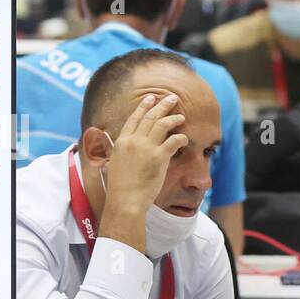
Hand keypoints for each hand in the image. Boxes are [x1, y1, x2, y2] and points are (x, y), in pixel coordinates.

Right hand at [99, 94, 187, 252]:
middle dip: (162, 105)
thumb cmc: (120, 188)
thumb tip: (120, 147)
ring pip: (162, 124)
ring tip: (181, 116)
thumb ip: (120, 152)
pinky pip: (173, 141)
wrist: (125, 200)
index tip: (151, 98)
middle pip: (150, 116)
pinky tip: (184, 137)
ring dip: (174, 118)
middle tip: (172, 98)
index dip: (144, 106)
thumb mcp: (114, 164)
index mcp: (121, 141)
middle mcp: (133, 141)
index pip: (134, 118)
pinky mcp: (159, 158)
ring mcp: (146, 148)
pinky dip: (180, 137)